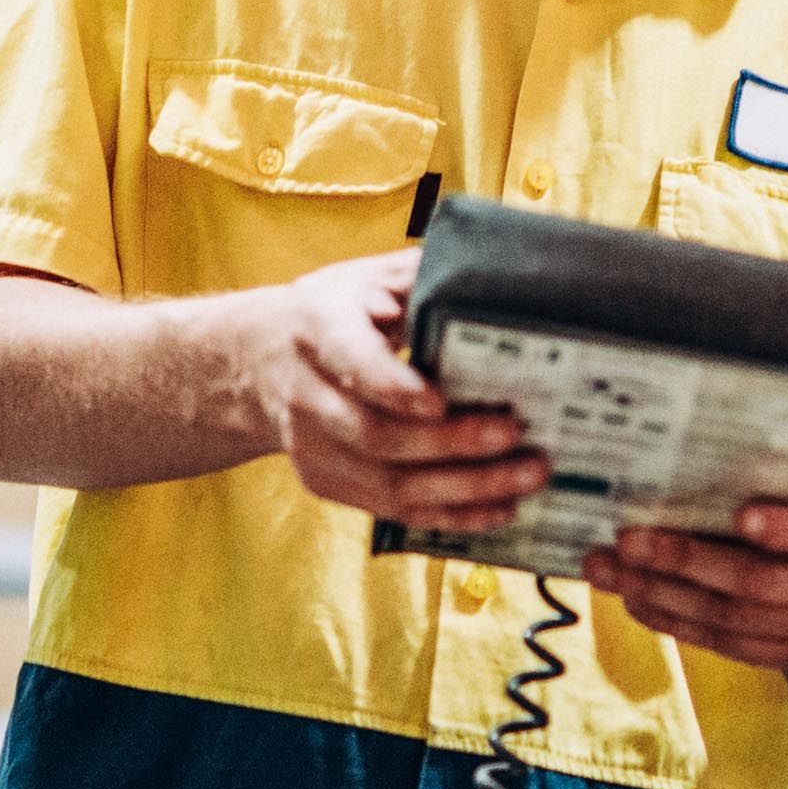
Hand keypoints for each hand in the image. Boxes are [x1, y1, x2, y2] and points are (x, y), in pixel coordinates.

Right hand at [222, 246, 546, 531]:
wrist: (261, 361)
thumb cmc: (335, 313)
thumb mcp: (367, 278)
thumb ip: (419, 276)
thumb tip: (490, 273)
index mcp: (318, 327)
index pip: (351, 361)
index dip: (392, 386)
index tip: (439, 400)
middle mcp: (307, 392)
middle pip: (376, 434)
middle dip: (452, 442)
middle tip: (515, 434)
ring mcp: (312, 446)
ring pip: (389, 483)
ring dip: (465, 488)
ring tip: (526, 476)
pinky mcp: (327, 482)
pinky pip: (393, 510)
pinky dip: (450, 515)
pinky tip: (499, 507)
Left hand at [591, 456, 787, 679]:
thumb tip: (713, 439)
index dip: (786, 529)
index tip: (737, 514)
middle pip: (763, 583)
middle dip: (688, 561)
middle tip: (628, 540)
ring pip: (737, 620)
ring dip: (666, 596)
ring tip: (612, 571)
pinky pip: (732, 646)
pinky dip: (680, 623)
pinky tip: (639, 600)